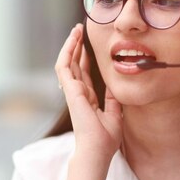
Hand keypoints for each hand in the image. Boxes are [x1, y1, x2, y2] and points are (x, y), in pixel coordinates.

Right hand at [55, 24, 122, 161]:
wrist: (97, 149)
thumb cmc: (105, 139)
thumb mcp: (115, 114)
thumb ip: (113, 100)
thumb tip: (116, 87)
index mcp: (87, 99)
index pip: (84, 74)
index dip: (85, 59)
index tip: (89, 46)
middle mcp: (78, 93)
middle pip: (74, 64)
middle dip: (77, 47)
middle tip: (80, 30)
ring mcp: (72, 91)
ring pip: (67, 62)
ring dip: (71, 45)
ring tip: (76, 30)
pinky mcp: (70, 90)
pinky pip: (64, 66)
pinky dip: (67, 51)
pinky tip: (73, 40)